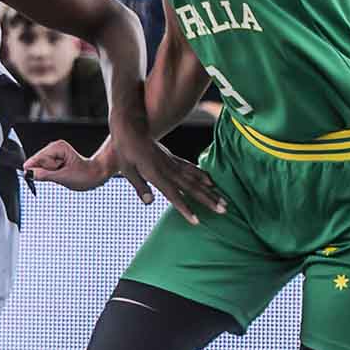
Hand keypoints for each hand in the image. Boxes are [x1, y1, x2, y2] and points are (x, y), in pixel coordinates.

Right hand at [23, 138, 111, 190]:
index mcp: (56, 147)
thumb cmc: (85, 174)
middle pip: (37, 163)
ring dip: (49, 174)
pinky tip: (61, 173)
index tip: (45, 177)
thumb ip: (44, 175)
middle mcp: (54, 147)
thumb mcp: (63, 177)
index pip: (35, 159)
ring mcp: (53, 153)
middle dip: (46, 172)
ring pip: (40, 167)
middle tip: (60, 174)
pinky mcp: (54, 159)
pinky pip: (45, 169)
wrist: (95, 174)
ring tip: (63, 173)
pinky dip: (51, 174)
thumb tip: (28, 174)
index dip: (37, 170)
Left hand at [103, 125, 228, 224]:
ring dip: (211, 191)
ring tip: (224, 200)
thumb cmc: (126, 151)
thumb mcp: (127, 170)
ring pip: (196, 179)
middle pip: (192, 188)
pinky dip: (202, 175)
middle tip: (223, 211)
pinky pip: (191, 168)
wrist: (131, 128)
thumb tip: (150, 203)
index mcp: (156, 174)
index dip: (185, 208)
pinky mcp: (174, 158)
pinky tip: (212, 182)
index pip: (174, 195)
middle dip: (208, 200)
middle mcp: (169, 169)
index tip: (196, 220)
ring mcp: (173, 163)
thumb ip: (140, 187)